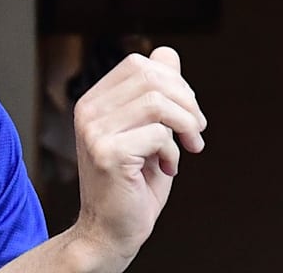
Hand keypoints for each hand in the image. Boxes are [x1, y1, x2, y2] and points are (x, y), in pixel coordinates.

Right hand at [70, 47, 206, 268]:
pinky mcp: (107, 154)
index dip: (174, 82)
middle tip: (195, 131)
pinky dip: (173, 152)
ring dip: (185, 125)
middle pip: (150, 77)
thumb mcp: (149, 129)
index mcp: (93, 101)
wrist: (112, 229)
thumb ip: (156, 93)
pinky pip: (157, 135)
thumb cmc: (133, 182)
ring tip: (188, 146)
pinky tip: (167, 167)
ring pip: (157, 103)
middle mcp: (87, 111)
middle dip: (186, 102)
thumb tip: (167, 53)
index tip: (187, 113)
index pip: (139, 64)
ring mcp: (94, 132)